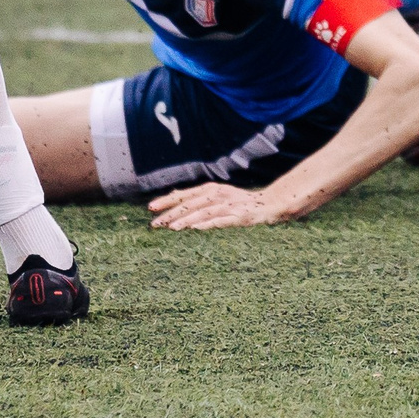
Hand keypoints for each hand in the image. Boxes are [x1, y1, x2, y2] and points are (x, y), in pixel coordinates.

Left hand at [148, 182, 290, 229]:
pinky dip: (208, 223)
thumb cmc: (238, 202)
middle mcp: (218, 194)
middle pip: (191, 204)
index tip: (150, 208)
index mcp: (210, 189)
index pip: (184, 194)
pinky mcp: (240, 216)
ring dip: (187, 220)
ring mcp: (229, 205)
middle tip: (154, 223)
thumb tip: (172, 196)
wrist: (268, 204)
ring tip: (172, 228)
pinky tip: (196, 228)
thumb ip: (196, 197)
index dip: (167, 201)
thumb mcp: (215, 196)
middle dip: (172, 213)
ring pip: (203, 212)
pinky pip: (221, 220)